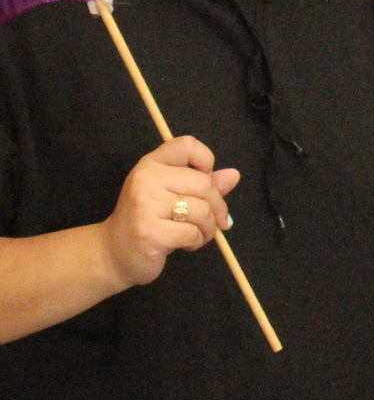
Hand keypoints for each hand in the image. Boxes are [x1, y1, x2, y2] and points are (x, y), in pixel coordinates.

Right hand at [101, 137, 239, 289]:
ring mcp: (145, 204)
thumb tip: (234, 174)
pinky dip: (196, 242)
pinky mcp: (148, 231)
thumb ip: (203, 184)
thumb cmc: (148, 221)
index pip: (187, 145)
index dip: (206, 161)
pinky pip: (191, 233)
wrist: (113, 254)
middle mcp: (146, 178)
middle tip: (216, 222)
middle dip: (218, 207)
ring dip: (208, 229)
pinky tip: (184, 245)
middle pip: (204, 184)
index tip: (207, 182)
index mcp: (152, 163)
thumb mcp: (173, 195)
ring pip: (202, 211)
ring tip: (196, 235)